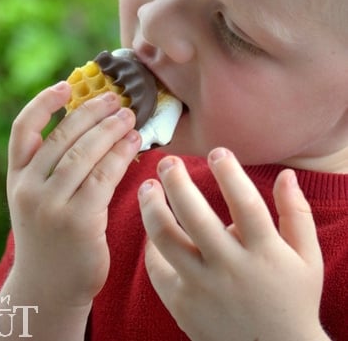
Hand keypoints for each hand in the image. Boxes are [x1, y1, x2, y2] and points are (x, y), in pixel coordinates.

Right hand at [7, 82, 140, 310]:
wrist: (48, 288)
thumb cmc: (50, 235)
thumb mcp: (37, 198)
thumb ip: (51, 166)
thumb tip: (90, 123)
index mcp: (16, 178)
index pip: (22, 129)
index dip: (43, 103)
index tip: (66, 86)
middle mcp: (28, 188)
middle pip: (62, 136)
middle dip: (92, 112)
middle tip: (116, 98)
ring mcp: (51, 206)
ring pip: (85, 153)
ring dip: (111, 130)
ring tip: (130, 116)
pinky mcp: (78, 221)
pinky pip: (105, 176)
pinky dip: (121, 154)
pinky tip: (134, 143)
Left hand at [138, 149, 328, 340]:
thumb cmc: (292, 300)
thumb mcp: (308, 258)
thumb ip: (296, 214)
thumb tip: (285, 174)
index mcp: (265, 253)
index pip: (245, 204)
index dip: (229, 174)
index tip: (217, 151)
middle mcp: (230, 269)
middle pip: (195, 217)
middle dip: (176, 182)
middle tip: (167, 161)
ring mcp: (203, 288)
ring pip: (166, 240)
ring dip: (151, 207)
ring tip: (147, 187)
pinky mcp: (182, 305)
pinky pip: (157, 269)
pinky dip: (151, 245)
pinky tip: (153, 226)